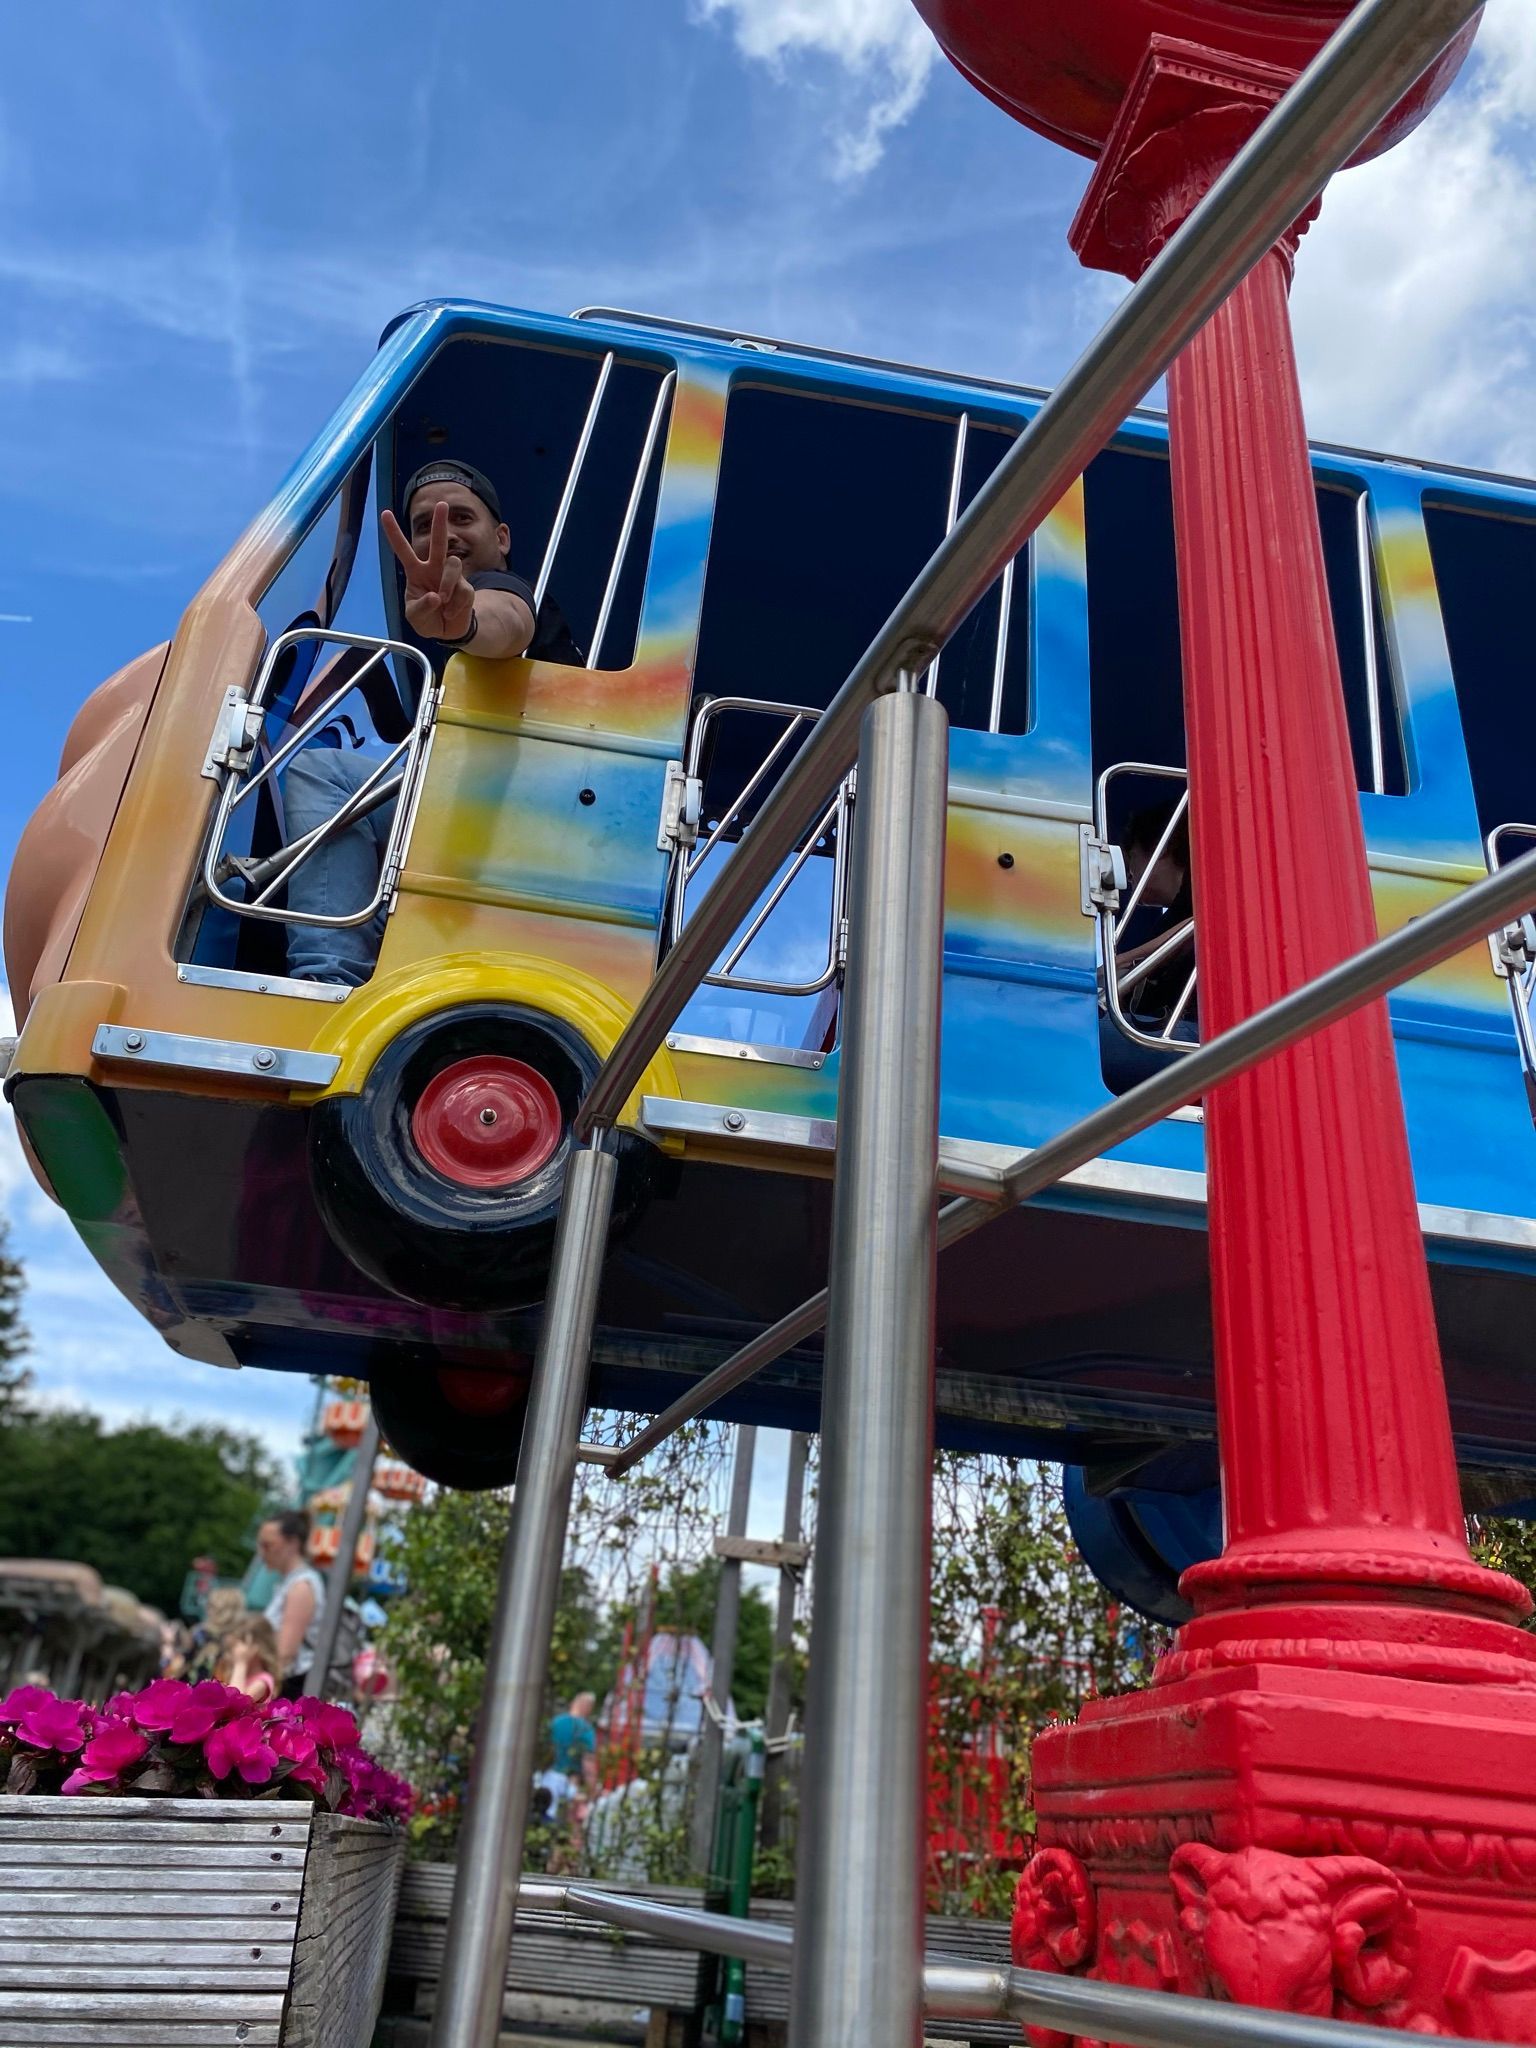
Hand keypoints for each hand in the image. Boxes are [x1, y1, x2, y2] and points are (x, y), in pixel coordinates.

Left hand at [381, 503, 475, 641]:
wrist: (446, 633)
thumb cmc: (427, 619)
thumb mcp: (415, 617)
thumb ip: (421, 607)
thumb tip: (436, 596)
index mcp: (416, 572)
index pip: (403, 549)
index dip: (394, 533)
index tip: (385, 513)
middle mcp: (435, 569)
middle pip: (438, 542)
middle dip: (440, 524)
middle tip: (442, 504)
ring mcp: (451, 577)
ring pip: (453, 565)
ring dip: (447, 584)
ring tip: (442, 602)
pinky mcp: (466, 588)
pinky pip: (463, 590)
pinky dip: (455, 605)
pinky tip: (450, 613)